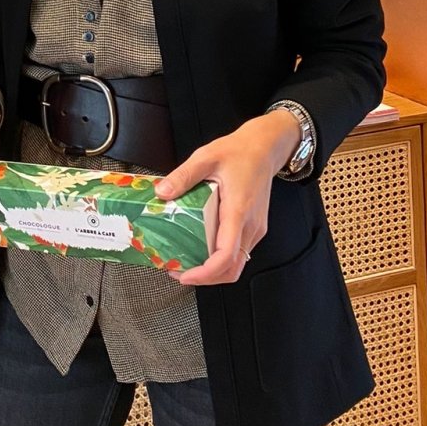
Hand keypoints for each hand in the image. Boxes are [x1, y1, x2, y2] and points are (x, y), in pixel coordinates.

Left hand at [154, 110, 300, 286]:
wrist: (264, 147)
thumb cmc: (239, 152)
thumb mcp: (205, 158)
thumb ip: (183, 176)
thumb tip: (162, 192)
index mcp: (238, 211)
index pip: (226, 255)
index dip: (205, 273)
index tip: (185, 275)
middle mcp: (250, 226)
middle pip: (232, 270)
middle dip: (205, 278)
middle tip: (179, 272)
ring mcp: (255, 229)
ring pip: (237, 264)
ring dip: (213, 271)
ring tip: (187, 262)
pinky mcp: (254, 227)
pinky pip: (239, 252)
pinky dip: (221, 259)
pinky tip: (203, 248)